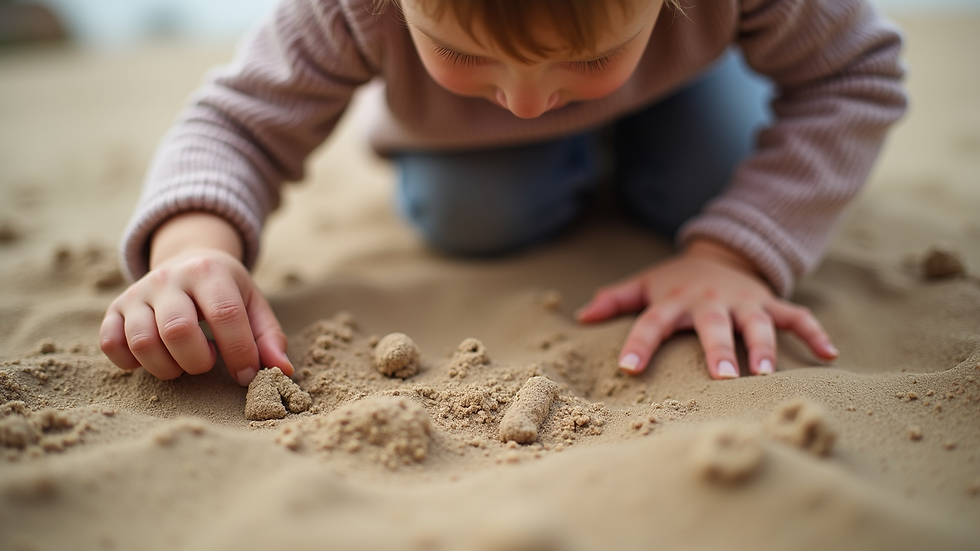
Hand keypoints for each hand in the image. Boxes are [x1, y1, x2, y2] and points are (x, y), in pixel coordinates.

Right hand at [99, 213, 291, 384]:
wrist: (187, 260)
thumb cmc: (226, 292)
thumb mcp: (254, 305)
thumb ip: (269, 337)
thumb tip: (282, 371)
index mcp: (209, 272)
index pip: (225, 316)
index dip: (239, 353)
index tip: (247, 375)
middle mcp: (168, 278)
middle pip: (177, 330)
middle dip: (198, 361)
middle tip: (209, 362)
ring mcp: (137, 293)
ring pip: (142, 342)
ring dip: (167, 367)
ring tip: (185, 362)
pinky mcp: (115, 309)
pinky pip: (111, 345)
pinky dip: (131, 363)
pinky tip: (156, 359)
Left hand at [575, 239, 837, 378]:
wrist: (721, 252)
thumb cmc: (676, 281)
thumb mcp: (644, 284)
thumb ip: (614, 300)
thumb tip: (580, 315)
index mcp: (673, 302)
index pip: (650, 323)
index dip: (639, 345)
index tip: (628, 368)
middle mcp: (710, 302)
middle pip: (713, 326)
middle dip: (718, 350)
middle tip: (723, 377)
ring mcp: (744, 303)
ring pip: (757, 324)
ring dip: (763, 347)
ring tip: (767, 373)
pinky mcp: (770, 303)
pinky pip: (797, 317)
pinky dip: (814, 334)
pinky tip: (830, 355)